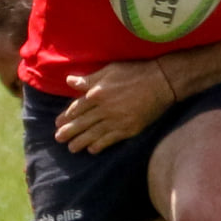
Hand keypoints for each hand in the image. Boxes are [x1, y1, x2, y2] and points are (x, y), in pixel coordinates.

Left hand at [56, 62, 176, 152]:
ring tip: (71, 148)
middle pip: (82, 123)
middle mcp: (104, 109)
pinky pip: (110, 140)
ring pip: (93, 134)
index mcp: (97, 93)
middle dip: (69, 132)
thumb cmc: (135, 72)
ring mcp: (116, 120)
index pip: (77, 108)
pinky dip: (99, 145)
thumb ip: (89, 79)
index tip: (58, 123)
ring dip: (80, 142)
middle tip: (58, 139)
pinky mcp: (129, 129)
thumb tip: (69, 81)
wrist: (162, 82)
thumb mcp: (109, 70)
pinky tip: (92, 150)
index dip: (66, 116)